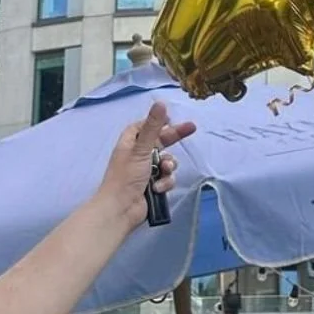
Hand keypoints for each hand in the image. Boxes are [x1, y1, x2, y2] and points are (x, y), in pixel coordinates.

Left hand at [95, 101, 197, 232]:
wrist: (121, 210)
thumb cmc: (126, 177)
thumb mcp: (141, 149)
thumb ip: (153, 127)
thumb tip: (160, 103)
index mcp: (129, 144)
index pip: (142, 127)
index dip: (155, 122)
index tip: (170, 118)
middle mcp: (138, 156)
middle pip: (160, 142)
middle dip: (174, 138)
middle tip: (192, 128)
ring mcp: (146, 172)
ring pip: (167, 162)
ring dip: (168, 166)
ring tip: (164, 170)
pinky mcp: (153, 186)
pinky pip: (167, 179)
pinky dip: (164, 183)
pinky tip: (157, 188)